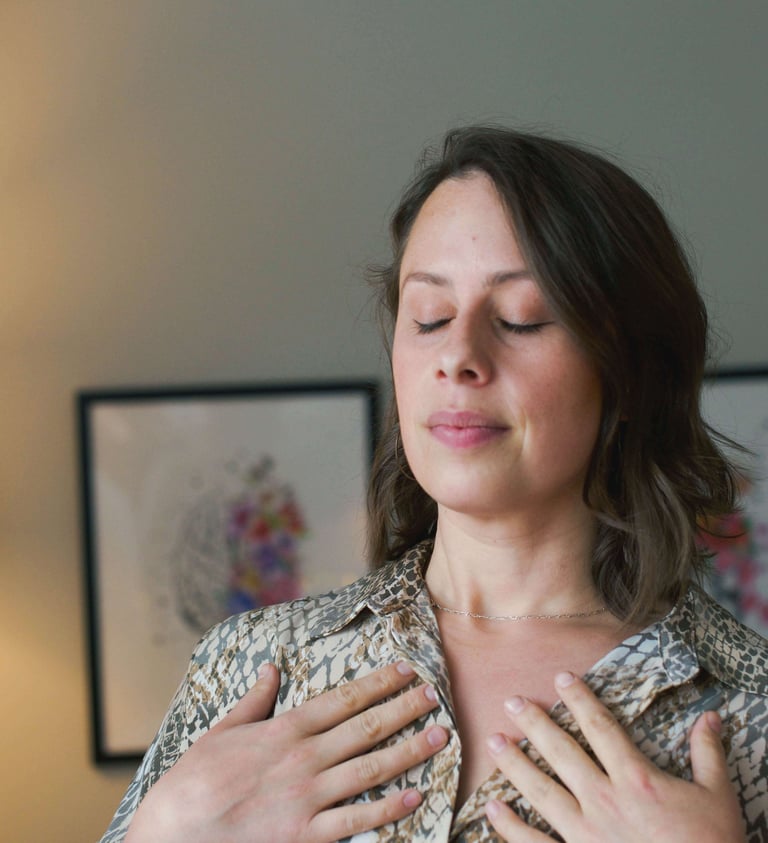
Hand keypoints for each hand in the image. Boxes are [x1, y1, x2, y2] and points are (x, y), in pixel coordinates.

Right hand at [125, 661, 447, 842]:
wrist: (173, 836)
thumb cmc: (193, 782)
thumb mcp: (222, 730)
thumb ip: (254, 699)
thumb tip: (272, 667)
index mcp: (285, 729)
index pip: (344, 699)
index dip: (379, 683)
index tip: (406, 670)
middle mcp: (304, 758)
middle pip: (366, 727)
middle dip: (404, 709)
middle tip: (435, 695)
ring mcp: (308, 798)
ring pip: (370, 768)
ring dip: (409, 750)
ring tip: (439, 735)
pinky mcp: (306, 836)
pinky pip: (357, 820)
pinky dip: (388, 808)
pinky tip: (414, 796)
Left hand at [484, 672, 744, 841]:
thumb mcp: (717, 797)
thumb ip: (708, 753)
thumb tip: (711, 716)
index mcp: (636, 780)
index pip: (601, 728)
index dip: (580, 699)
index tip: (561, 677)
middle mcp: (605, 801)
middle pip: (561, 752)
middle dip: (534, 724)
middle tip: (511, 701)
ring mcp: (586, 835)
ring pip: (542, 791)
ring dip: (514, 765)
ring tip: (493, 742)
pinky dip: (511, 828)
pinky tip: (492, 808)